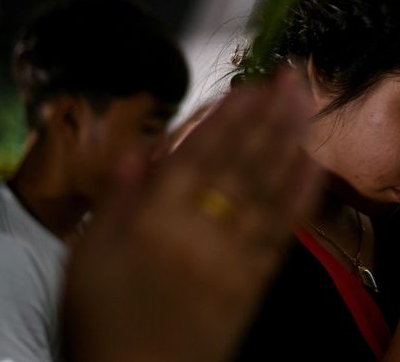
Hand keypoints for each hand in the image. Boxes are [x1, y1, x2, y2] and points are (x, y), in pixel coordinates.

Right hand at [62, 70, 321, 361]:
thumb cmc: (103, 323)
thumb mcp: (85, 259)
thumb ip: (115, 201)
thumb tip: (141, 149)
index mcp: (156, 222)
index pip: (199, 156)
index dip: (227, 118)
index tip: (248, 86)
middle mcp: (202, 232)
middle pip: (241, 164)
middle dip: (269, 117)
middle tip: (291, 77)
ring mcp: (234, 258)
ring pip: (268, 190)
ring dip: (291, 143)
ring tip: (307, 105)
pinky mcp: (254, 283)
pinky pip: (282, 234)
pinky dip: (301, 197)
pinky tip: (314, 165)